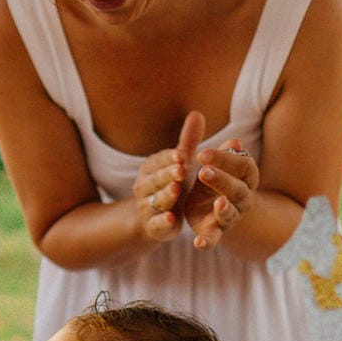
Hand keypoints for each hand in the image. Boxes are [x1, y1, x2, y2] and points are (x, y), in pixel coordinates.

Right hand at [132, 111, 204, 241]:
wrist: (154, 218)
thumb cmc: (171, 183)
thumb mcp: (180, 163)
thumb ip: (188, 142)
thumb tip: (198, 112)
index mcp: (150, 169)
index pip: (158, 161)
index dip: (169, 158)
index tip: (181, 154)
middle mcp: (144, 186)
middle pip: (155, 179)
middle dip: (167, 174)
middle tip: (182, 169)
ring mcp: (147, 207)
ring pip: (156, 200)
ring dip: (166, 195)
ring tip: (176, 189)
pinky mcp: (153, 227)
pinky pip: (156, 224)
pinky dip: (163, 222)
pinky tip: (172, 219)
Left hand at [182, 140, 258, 250]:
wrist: (209, 207)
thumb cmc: (214, 179)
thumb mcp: (214, 164)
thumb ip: (220, 153)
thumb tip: (235, 141)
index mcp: (246, 177)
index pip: (243, 165)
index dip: (225, 159)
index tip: (202, 153)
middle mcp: (242, 198)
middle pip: (237, 189)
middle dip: (222, 180)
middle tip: (203, 171)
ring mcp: (230, 216)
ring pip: (230, 214)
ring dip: (225, 209)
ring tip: (219, 203)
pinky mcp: (215, 231)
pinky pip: (213, 238)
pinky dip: (207, 242)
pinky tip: (198, 243)